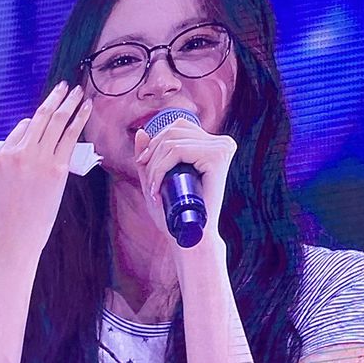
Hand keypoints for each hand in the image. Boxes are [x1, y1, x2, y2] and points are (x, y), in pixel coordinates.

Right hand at [0, 81, 91, 264]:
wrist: (13, 242)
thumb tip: (8, 150)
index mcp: (1, 156)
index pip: (21, 129)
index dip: (34, 123)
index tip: (45, 118)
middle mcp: (20, 153)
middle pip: (40, 118)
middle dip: (55, 98)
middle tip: (65, 86)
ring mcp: (39, 161)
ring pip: (56, 123)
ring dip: (69, 103)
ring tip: (78, 91)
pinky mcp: (57, 171)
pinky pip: (69, 138)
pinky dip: (79, 120)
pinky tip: (86, 109)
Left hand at [133, 118, 236, 245]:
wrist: (194, 236)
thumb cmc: (177, 211)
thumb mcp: (159, 178)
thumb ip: (150, 155)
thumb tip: (140, 132)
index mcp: (215, 144)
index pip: (179, 126)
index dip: (155, 142)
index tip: (143, 165)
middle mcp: (223, 142)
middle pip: (173, 131)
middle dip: (151, 155)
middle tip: (148, 183)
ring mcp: (222, 148)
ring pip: (172, 143)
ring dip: (154, 166)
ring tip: (152, 189)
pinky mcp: (217, 157)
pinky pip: (177, 151)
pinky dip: (160, 169)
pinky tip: (157, 188)